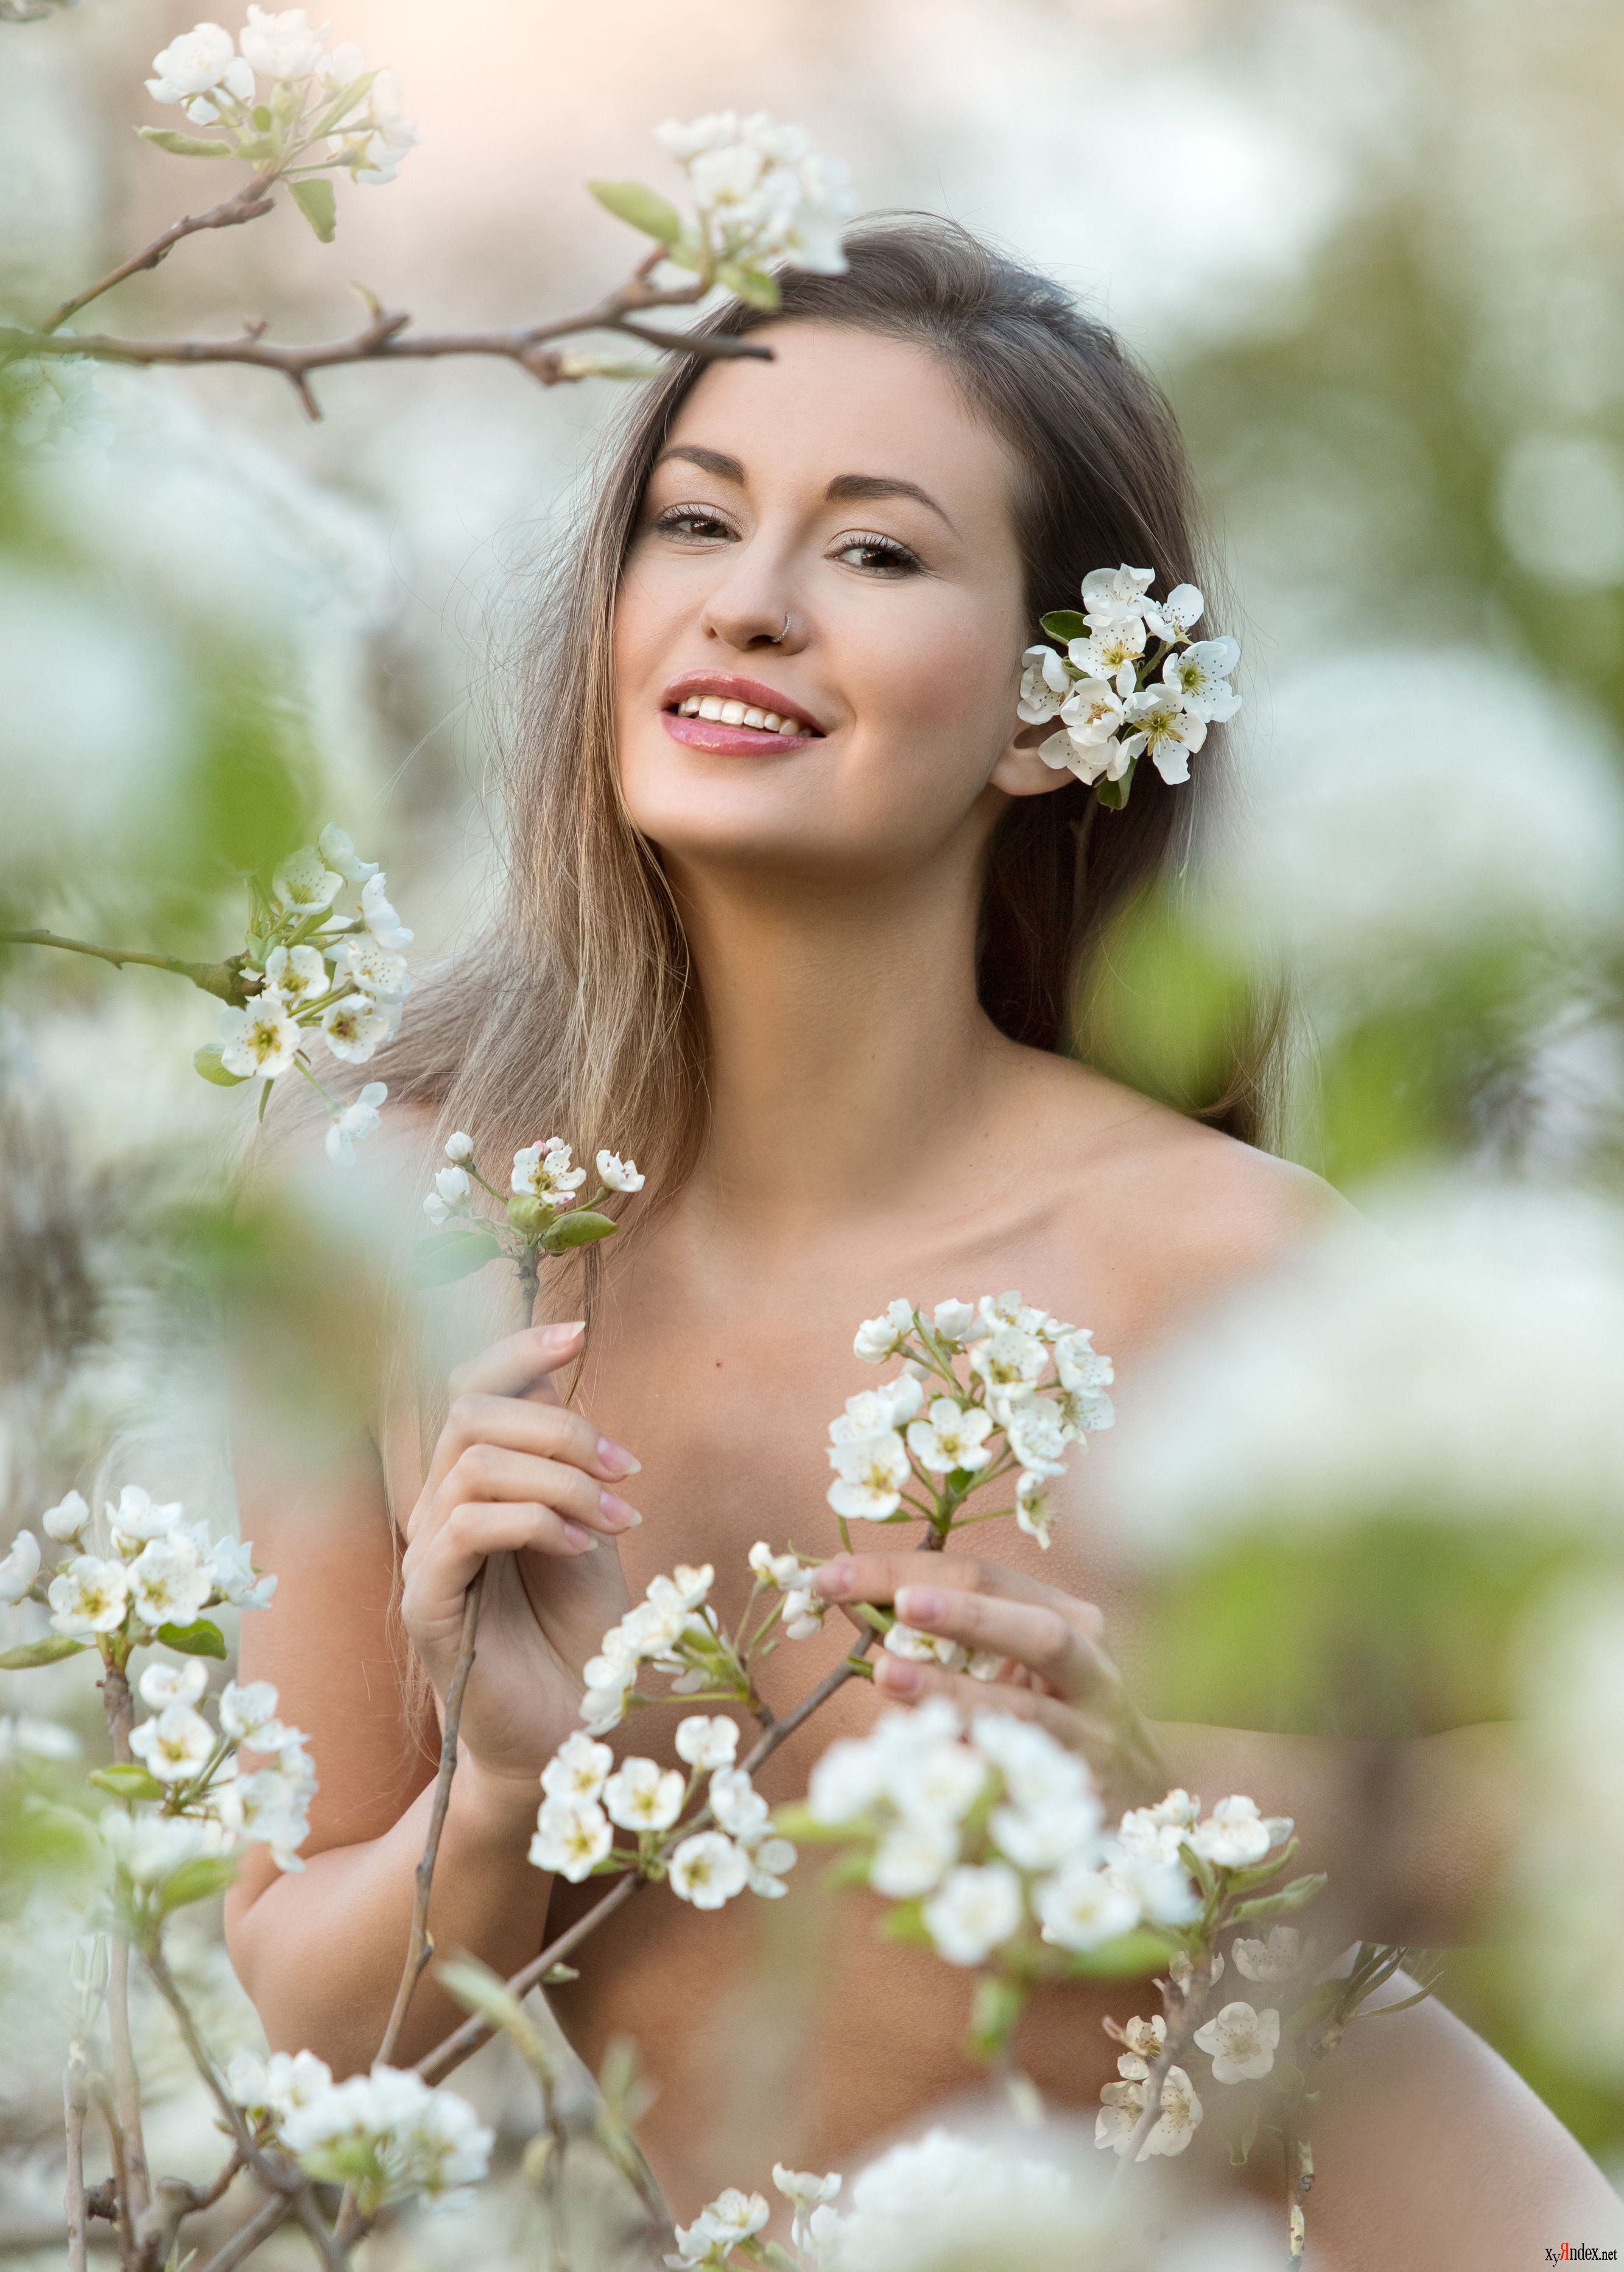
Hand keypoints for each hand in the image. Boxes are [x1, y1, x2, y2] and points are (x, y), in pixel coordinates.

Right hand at [399, 1320, 639, 1790]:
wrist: (563, 1730)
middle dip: (559, 1425)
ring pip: (473, 1464)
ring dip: (561, 1479)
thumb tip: (551, 1375)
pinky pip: (463, 1528)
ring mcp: (427, 1556)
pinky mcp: (428, 1604)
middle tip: (626, 1470)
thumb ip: (567, 1462)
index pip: (469, 1388)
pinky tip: (580, 1549)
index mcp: (474, 1484)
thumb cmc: (576, 1633)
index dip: (515, 1350)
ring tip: (615, 1520)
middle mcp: (438, 1510)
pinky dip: (533, 1522)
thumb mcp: (588, 1527)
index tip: (578, 1334)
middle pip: (470, 1412)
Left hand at [812, 1551, 1168, 1815]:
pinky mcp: (1077, 1796)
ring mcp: (1089, 1738)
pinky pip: (1017, 1778)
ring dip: (956, 1691)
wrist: (1144, 1787)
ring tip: (890, 1674)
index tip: (832, 1575)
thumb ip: (948, 1633)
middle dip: (963, 1615)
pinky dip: (966, 1763)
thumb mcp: (1015, 1660)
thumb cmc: (1053, 1709)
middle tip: (900, 1604)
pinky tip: (918, 1760)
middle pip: (1035, 1631)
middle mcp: (1091, 1671)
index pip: (983, 1577)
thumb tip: (846, 1604)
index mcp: (1069, 1618)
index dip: (904, 1570)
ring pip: (1029, 1710)